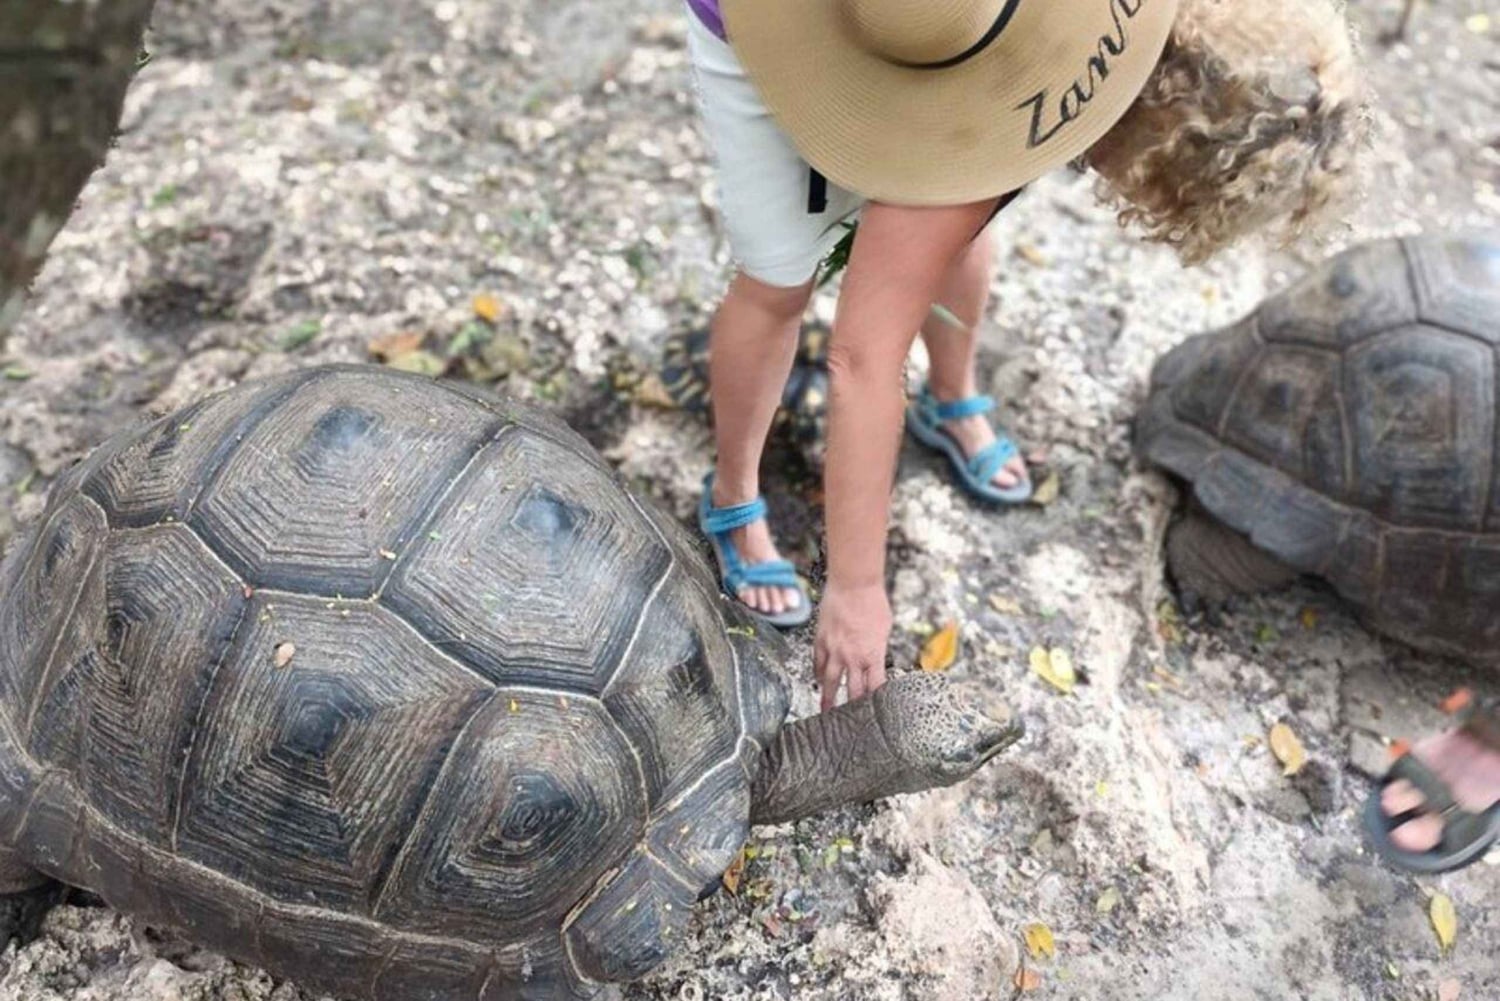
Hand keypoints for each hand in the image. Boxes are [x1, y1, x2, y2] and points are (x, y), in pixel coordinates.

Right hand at [814, 581, 891, 710]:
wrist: (853, 584)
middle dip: (851, 708)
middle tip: (850, 723)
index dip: (874, 702)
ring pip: (830, 681)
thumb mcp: (885, 628)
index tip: (874, 713)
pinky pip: (818, 663)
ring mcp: (834, 650)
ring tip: (825, 712)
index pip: (874, 687)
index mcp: (872, 655)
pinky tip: (818, 681)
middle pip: (852, 690)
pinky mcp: (821, 640)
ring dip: (828, 698)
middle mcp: (852, 657)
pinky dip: (818, 674)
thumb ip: (878, 647)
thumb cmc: (873, 602)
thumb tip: (875, 656)